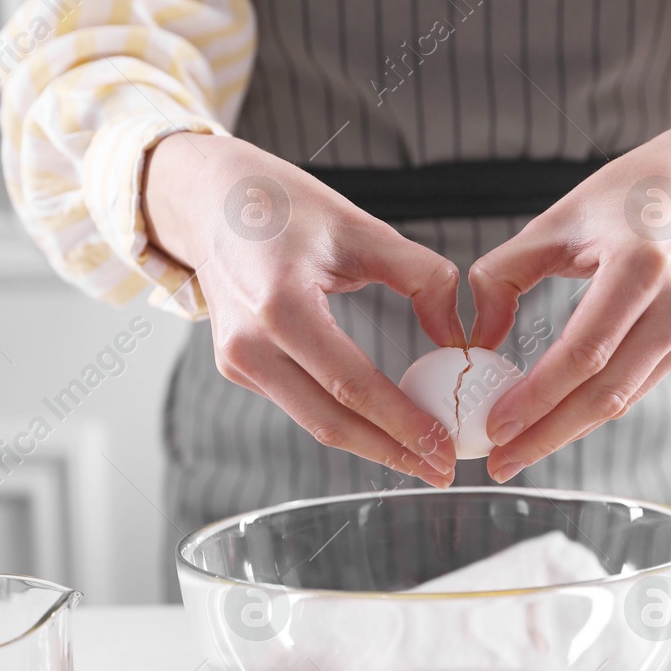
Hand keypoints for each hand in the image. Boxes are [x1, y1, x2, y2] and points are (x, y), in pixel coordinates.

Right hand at [144, 132, 463, 486]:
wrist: (211, 200)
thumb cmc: (285, 206)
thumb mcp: (362, 227)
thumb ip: (422, 278)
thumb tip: (458, 338)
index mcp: (281, 306)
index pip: (352, 385)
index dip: (402, 424)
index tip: (444, 449)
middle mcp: (250, 344)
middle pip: (330, 422)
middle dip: (392, 454)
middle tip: (441, 471)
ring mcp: (237, 361)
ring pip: (313, 422)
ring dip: (370, 445)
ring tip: (421, 457)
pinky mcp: (237, 368)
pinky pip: (299, 404)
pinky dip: (343, 420)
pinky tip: (381, 427)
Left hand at [468, 117, 670, 482]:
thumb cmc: (627, 195)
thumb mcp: (557, 218)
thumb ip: (504, 275)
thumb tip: (479, 339)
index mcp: (639, 265)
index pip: (583, 354)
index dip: (537, 399)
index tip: (495, 427)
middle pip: (607, 393)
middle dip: (548, 436)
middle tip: (501, 464)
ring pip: (624, 399)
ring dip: (569, 432)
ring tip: (519, 452)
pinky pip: (638, 386)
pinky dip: (595, 408)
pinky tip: (558, 421)